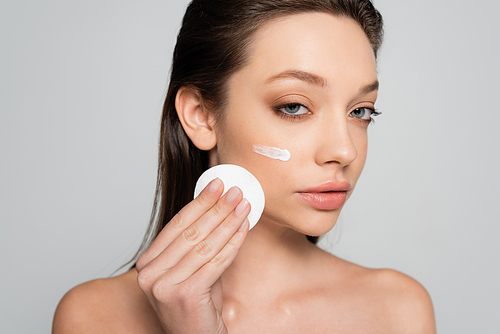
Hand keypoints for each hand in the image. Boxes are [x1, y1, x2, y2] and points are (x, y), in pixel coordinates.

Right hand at [136, 178, 249, 333]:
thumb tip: (219, 206)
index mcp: (147, 263)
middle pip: (190, 232)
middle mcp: (150, 274)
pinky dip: (233, 243)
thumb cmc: (197, 304)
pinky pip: (215, 262)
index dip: (199, 203)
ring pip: (204, 245)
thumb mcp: (191, 269)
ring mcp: (164, 285)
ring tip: (243, 206)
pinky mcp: (184, 295)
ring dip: (228, 222)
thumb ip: (197, 242)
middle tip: (234, 190)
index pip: (176, 225)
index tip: (216, 185)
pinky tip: (244, 228)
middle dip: (216, 208)